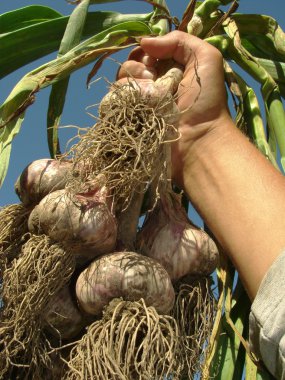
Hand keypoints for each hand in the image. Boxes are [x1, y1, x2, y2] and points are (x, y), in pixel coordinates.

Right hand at [116, 31, 231, 185]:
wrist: (199, 140)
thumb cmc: (206, 101)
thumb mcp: (206, 59)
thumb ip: (179, 41)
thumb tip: (143, 42)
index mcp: (168, 71)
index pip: (145, 54)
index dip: (145, 53)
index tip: (153, 61)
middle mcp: (153, 86)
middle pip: (129, 67)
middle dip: (136, 68)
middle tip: (152, 79)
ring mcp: (141, 105)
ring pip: (119, 85)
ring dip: (131, 85)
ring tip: (148, 97)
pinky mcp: (132, 121)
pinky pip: (113, 105)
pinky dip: (120, 101)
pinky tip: (136, 106)